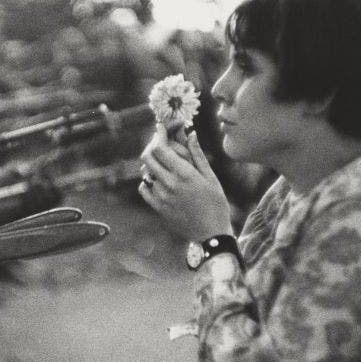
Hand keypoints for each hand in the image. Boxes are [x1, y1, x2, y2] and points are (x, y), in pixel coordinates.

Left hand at [139, 124, 232, 240]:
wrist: (211, 234)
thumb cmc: (216, 204)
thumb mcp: (211, 177)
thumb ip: (197, 155)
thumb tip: (191, 133)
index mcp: (184, 174)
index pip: (161, 148)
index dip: (158, 135)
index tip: (160, 128)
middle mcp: (169, 184)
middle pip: (148, 157)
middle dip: (152, 146)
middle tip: (159, 143)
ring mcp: (161, 197)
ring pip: (146, 172)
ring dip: (151, 164)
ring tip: (163, 163)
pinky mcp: (158, 208)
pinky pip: (144, 188)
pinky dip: (147, 181)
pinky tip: (158, 180)